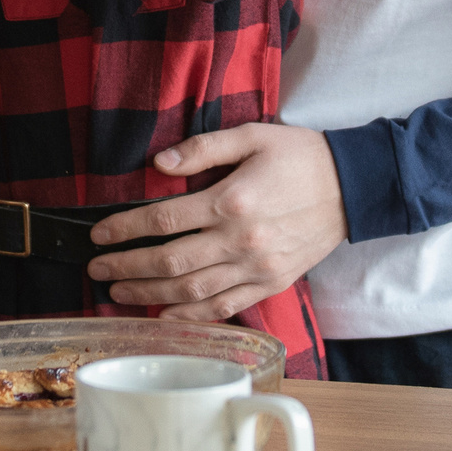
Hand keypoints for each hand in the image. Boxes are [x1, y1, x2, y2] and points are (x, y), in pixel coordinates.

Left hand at [85, 123, 348, 321]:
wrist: (354, 187)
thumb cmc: (301, 156)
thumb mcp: (252, 135)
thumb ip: (203, 148)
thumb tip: (158, 164)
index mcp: (232, 201)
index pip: (164, 220)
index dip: (125, 229)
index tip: (99, 235)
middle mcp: (241, 240)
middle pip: (170, 262)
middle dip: (127, 267)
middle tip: (97, 269)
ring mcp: (257, 268)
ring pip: (192, 290)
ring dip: (150, 295)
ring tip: (118, 293)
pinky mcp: (271, 283)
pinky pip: (224, 306)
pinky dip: (191, 315)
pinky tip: (165, 313)